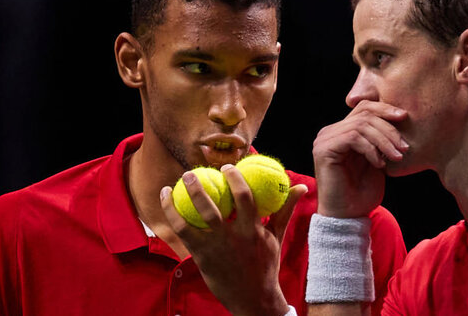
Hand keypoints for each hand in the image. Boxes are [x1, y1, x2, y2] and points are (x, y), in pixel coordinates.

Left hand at [160, 165, 307, 315]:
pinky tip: (168, 203)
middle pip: (212, 206)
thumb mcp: (277, 236)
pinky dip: (172, 215)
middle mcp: (233, 238)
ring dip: (181, 199)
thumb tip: (300, 186)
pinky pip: (183, 232)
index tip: (227, 167)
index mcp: (253, 230)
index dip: (235, 178)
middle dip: (199, 186)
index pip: (244, 197)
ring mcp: (215, 248)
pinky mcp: (202, 257)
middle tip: (192, 172)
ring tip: (172, 184)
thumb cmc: (265, 264)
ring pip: (193, 220)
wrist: (253, 299)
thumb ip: (285, 209)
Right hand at [312, 100, 407, 217]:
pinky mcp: (324, 149)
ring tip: (397, 157)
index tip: (405, 117)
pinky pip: (352, 138)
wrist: (348, 217)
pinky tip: (379, 164)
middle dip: (389, 128)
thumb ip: (380, 140)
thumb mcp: (378, 160)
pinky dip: (371, 149)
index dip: (385, 109)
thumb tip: (399, 118)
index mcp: (342, 131)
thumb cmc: (363, 192)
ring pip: (361, 125)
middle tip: (404, 147)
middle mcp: (330, 132)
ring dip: (384, 140)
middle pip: (364, 113)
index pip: (364, 108)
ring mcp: (324, 140)